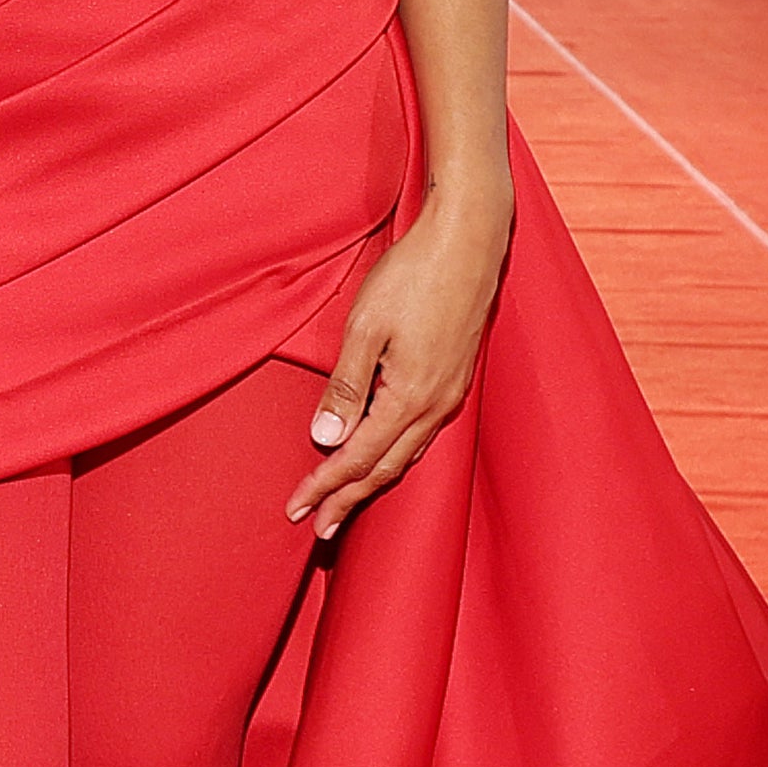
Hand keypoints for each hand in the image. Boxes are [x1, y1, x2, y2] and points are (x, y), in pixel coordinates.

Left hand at [294, 182, 511, 538]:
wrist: (471, 238)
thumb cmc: (413, 274)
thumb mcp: (366, 327)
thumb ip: (346, 387)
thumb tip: (324, 440)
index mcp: (410, 397)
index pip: (357, 459)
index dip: (324, 487)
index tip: (296, 510)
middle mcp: (437, 405)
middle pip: (385, 468)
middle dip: (349, 499)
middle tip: (318, 528)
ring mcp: (451, 393)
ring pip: (408, 455)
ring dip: (373, 481)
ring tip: (346, 502)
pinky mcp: (457, 378)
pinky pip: (423, 434)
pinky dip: (396, 454)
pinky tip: (384, 454)